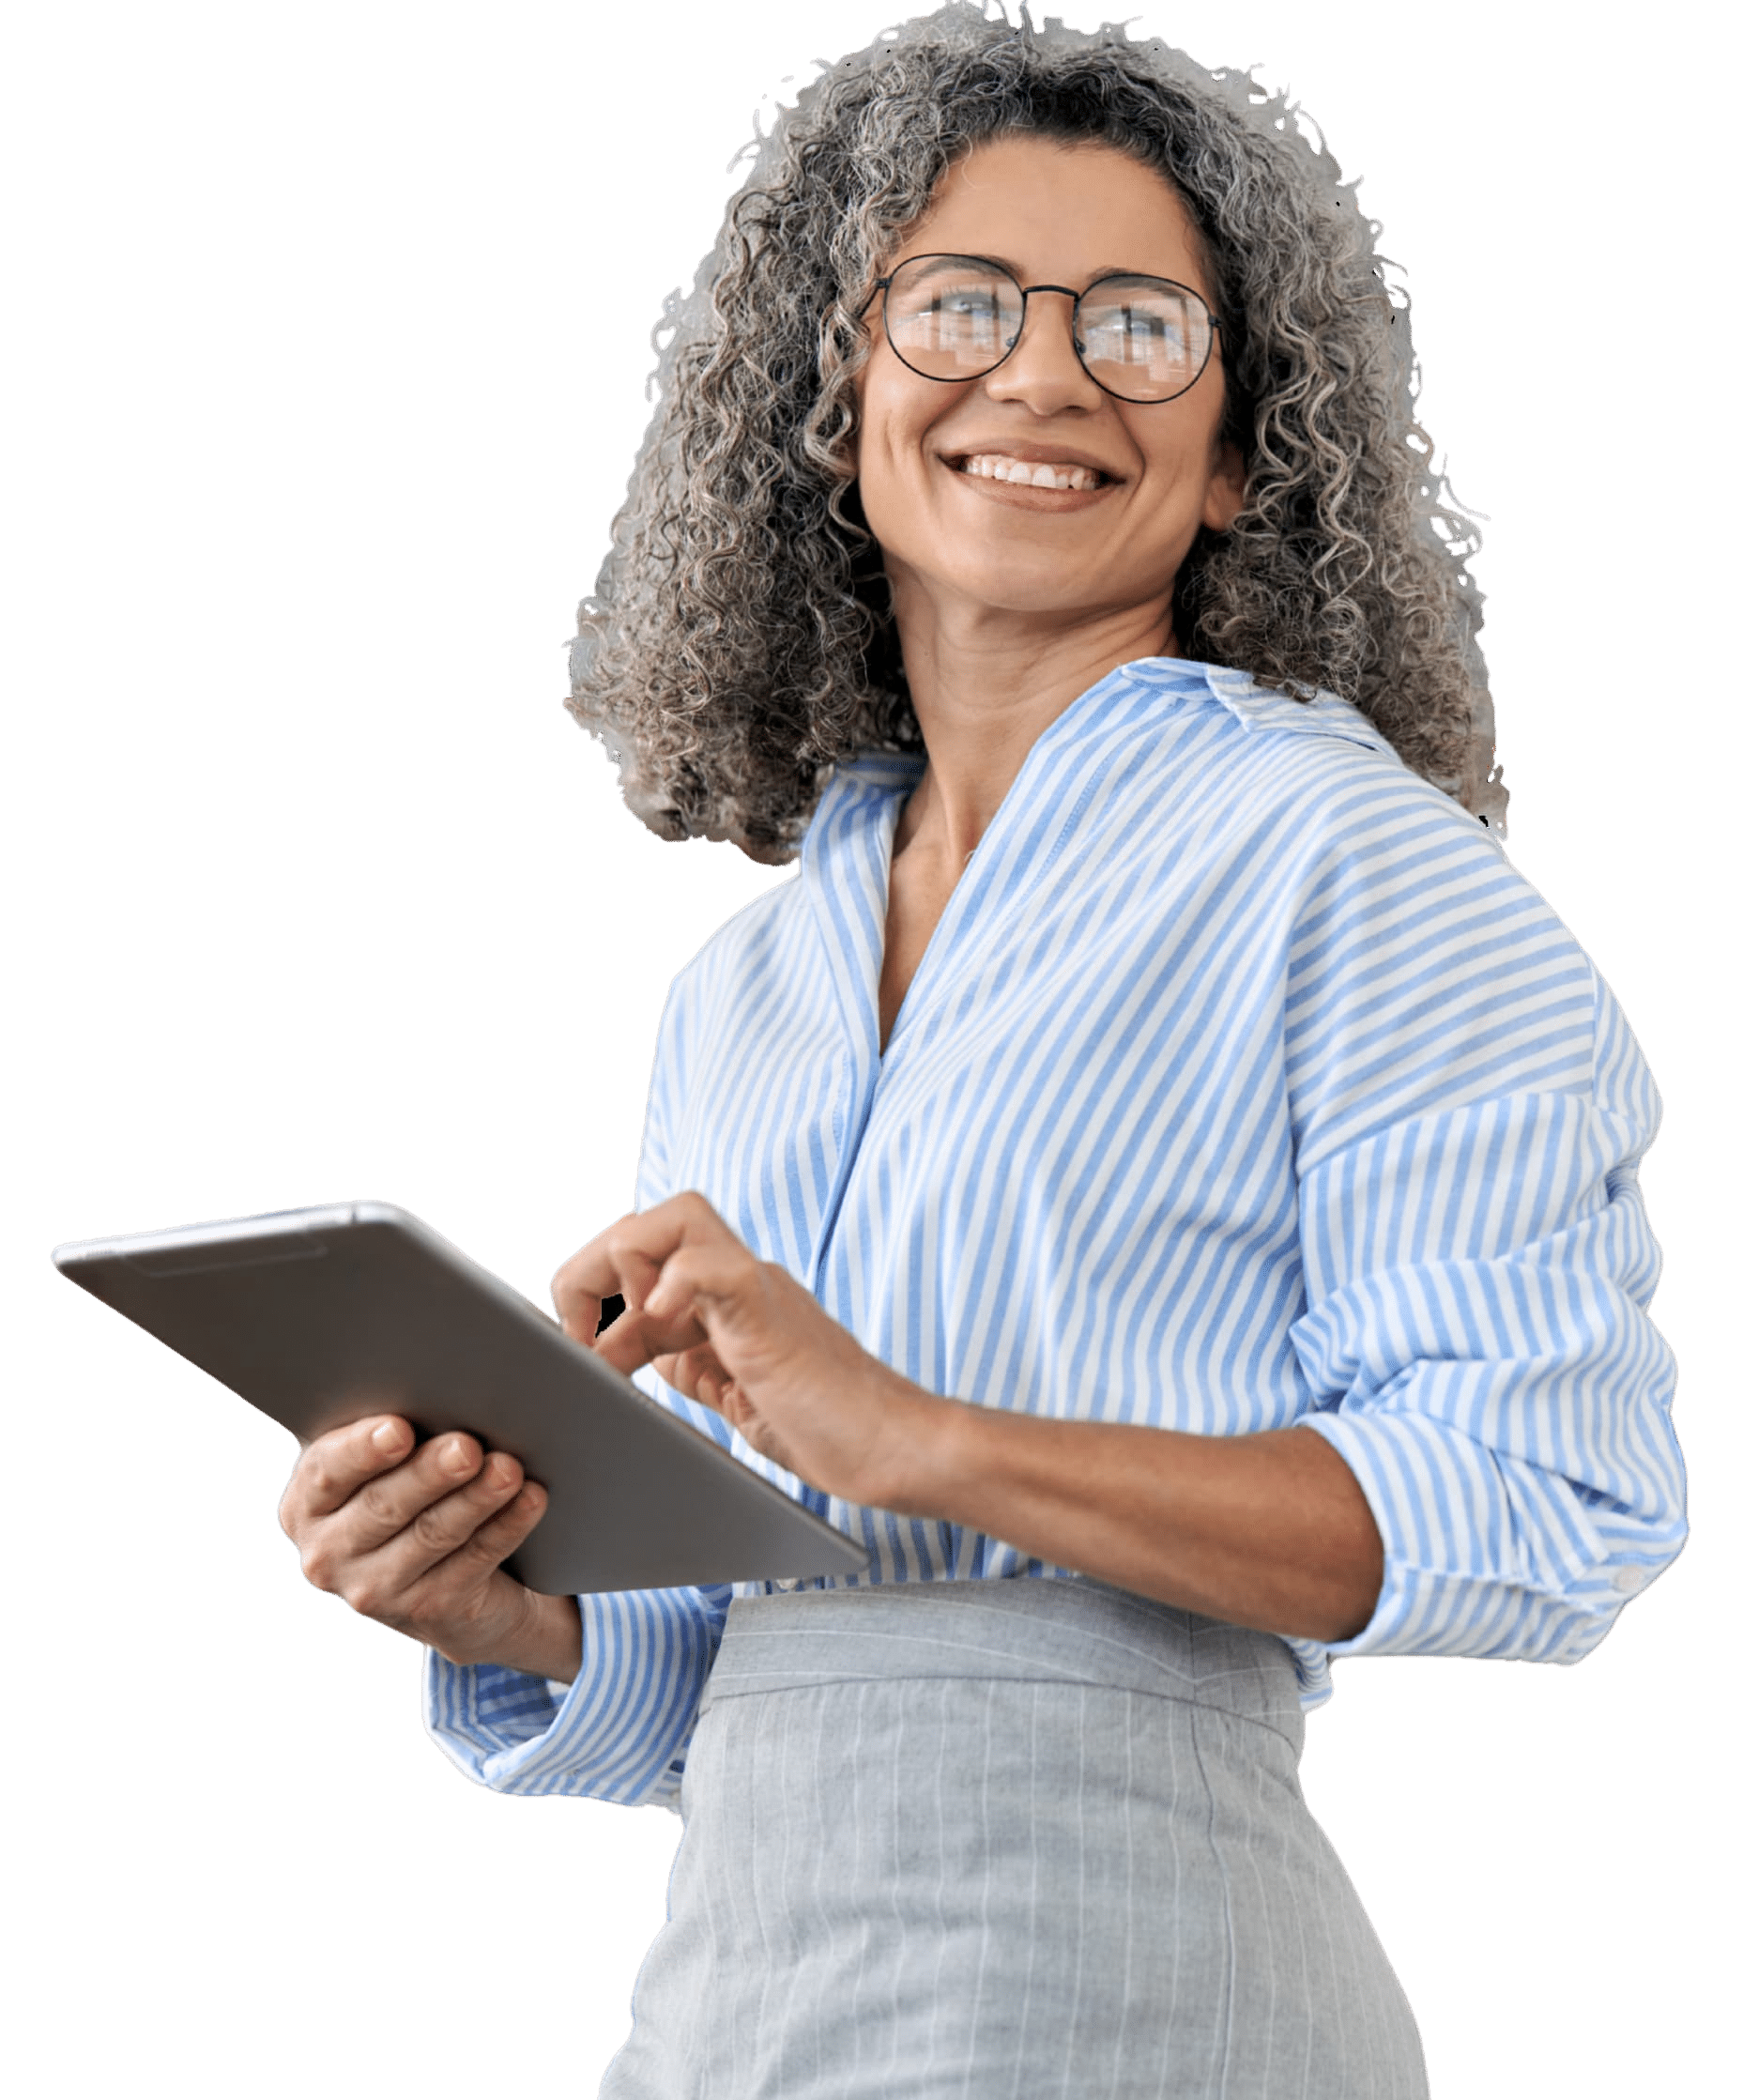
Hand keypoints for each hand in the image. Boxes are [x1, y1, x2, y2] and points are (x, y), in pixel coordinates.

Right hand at [276, 1416, 581, 1678]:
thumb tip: (439, 1367)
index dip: (362, 1450)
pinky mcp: (426, 1613)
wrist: (443, 1579)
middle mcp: (327, 1552)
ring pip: (431, 1536)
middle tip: (467, 1446)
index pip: (327, 1471)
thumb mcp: (390, 1456)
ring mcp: (373, 1591)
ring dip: (475, 1499)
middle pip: (383, 1506)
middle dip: (429, 1473)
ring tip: (509, 1468)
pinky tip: (530, 1499)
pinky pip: (472, 1563)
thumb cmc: (414, 1483)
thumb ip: (398, 1417)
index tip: (400, 1428)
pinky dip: (505, 1527)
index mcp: (308, 1501)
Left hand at [550, 1193, 934, 1508]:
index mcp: (727, 1299)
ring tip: (617, 1335)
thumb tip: (623, 1349)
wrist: (896, 1447)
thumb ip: (687, 1363)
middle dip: (590, 1269)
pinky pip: (711, 1263)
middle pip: (648, 1221)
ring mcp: (757, 1288)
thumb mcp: (732, 1394)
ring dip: (622, 1264)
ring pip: (676, 1217)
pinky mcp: (768, 1312)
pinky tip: (657, 1323)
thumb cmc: (828, 1429)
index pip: (641, 1260)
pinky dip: (672, 1282)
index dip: (592, 1300)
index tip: (579, 1358)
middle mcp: (739, 1280)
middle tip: (576, 1337)